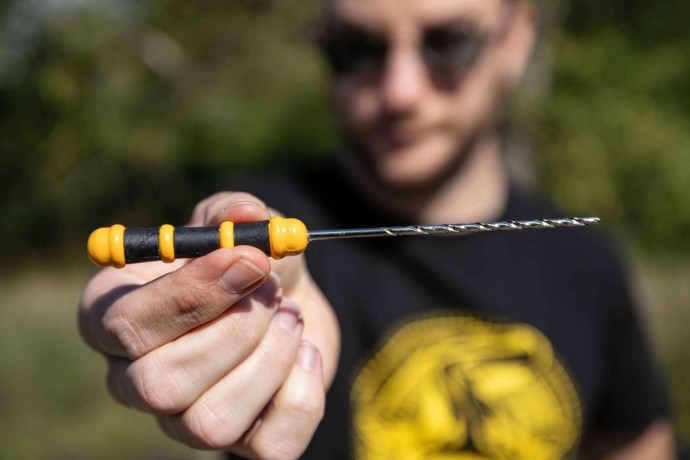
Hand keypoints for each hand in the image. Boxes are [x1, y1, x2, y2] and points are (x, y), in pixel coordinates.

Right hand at [78, 192, 339, 458]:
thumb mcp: (241, 223)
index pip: (124, 326)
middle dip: (235, 330)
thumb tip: (245, 216)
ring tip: (291, 316)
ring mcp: (185, 419)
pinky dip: (301, 394)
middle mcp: (137, 378)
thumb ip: (237, 213)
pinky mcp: (242, 441)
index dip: (189, 295)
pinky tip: (306, 350)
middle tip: (273, 289)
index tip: (248, 259)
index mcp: (117, 316)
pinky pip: (267, 447)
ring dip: (269, 360)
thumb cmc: (250, 261)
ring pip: (209, 424)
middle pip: (157, 385)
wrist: (290, 299)